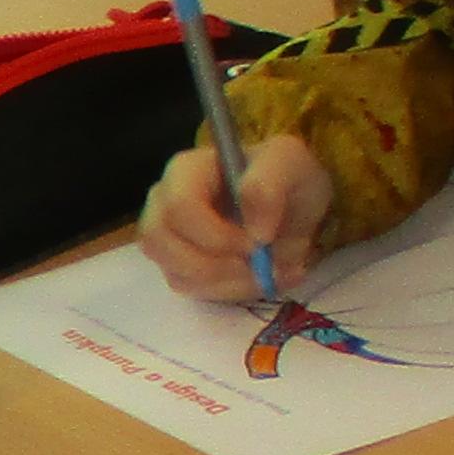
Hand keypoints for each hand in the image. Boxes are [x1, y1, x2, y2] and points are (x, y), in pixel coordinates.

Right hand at [140, 130, 333, 302]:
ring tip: (271, 272)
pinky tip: (261, 278)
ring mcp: (167, 239)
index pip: (178, 206)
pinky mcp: (178, 266)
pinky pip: (191, 289)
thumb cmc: (284, 177)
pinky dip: (231, 291)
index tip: (258, 243)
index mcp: (185, 172)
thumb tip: (256, 231)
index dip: (215, 234)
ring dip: (229, 282)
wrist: (292, 204)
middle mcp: (163, 204)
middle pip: (161, 244)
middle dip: (216, 265)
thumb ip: (268, 187)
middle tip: (260, 266)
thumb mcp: (289, 163)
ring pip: (176, 273)